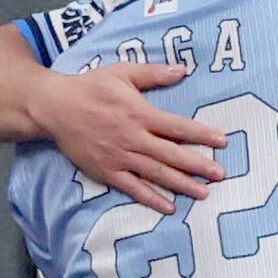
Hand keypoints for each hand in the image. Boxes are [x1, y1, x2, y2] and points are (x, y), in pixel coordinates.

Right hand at [28, 63, 227, 211]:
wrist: (55, 108)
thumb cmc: (91, 87)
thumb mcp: (122, 72)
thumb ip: (153, 73)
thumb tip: (182, 70)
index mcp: (140, 114)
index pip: (178, 126)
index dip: (201, 134)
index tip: (222, 140)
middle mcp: (133, 138)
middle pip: (172, 155)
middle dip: (198, 165)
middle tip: (220, 174)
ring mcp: (120, 157)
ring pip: (157, 174)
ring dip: (181, 185)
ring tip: (204, 193)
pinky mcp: (107, 171)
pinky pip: (133, 188)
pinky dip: (151, 199)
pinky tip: (169, 207)